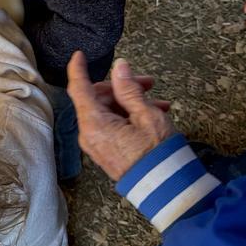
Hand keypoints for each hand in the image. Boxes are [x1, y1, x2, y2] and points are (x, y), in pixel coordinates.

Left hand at [67, 51, 174, 180]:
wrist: (166, 190)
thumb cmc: (157, 154)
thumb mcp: (146, 115)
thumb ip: (129, 89)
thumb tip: (120, 68)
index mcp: (94, 123)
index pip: (79, 88)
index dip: (78, 69)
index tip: (80, 55)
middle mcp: (90, 135)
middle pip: (96, 99)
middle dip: (120, 87)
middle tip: (147, 82)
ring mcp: (97, 145)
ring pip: (107, 112)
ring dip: (129, 102)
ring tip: (158, 101)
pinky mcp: (107, 152)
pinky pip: (112, 126)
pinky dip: (128, 117)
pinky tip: (153, 114)